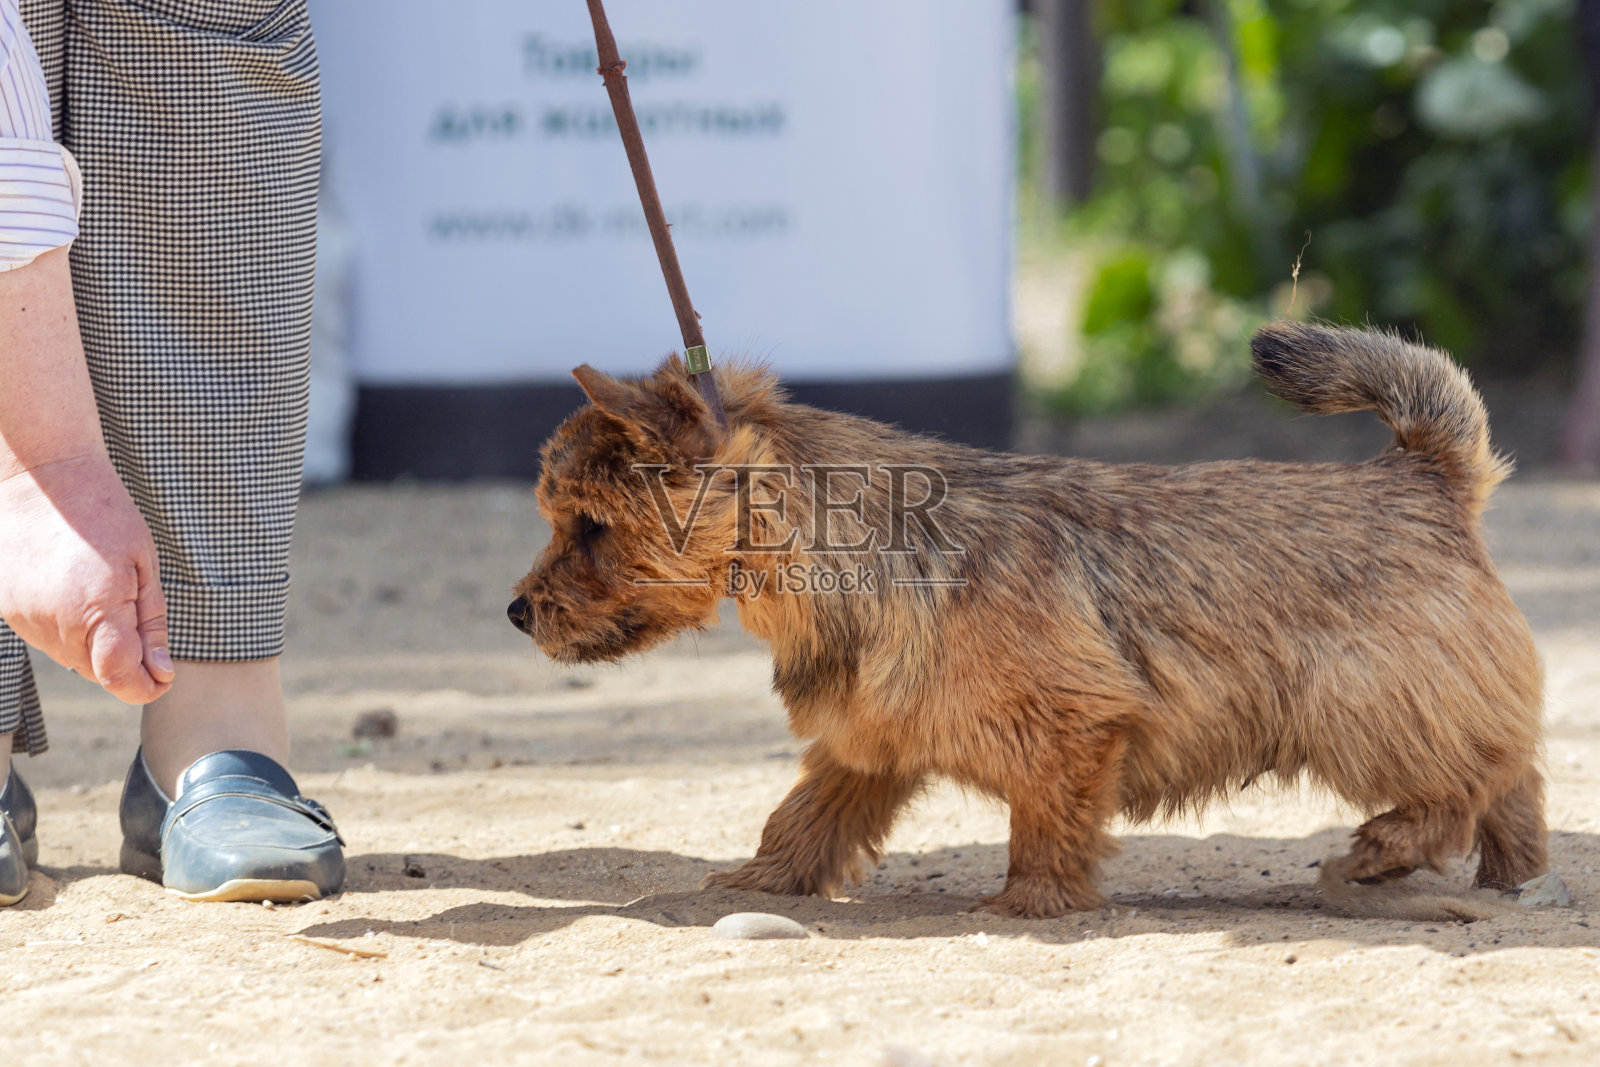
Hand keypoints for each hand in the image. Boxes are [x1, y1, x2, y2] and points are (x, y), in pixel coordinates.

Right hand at [0, 453, 174, 703]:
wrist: (39, 475)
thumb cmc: (101, 512)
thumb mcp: (144, 564)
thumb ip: (151, 624)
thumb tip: (163, 673)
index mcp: (95, 612)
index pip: (121, 679)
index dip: (147, 687)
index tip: (164, 677)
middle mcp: (53, 625)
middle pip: (98, 673)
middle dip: (125, 660)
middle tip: (136, 609)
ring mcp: (24, 620)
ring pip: (71, 658)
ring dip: (95, 643)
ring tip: (102, 589)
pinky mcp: (5, 610)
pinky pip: (46, 637)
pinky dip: (67, 627)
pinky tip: (74, 589)